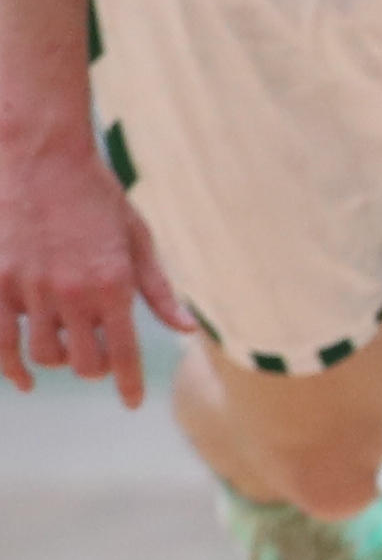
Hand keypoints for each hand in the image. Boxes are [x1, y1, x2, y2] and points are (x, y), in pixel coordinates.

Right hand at [0, 134, 188, 405]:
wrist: (41, 156)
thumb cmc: (96, 195)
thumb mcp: (138, 238)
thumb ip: (158, 289)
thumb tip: (185, 330)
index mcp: (115, 282)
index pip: (126, 352)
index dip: (129, 384)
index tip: (130, 403)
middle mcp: (73, 292)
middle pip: (84, 362)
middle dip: (95, 368)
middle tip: (99, 360)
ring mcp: (30, 288)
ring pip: (44, 354)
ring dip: (57, 359)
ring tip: (65, 346)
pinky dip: (9, 367)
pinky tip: (21, 378)